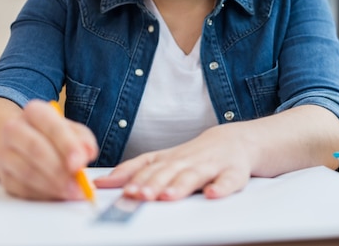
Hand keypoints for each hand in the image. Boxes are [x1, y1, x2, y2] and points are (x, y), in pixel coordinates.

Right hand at [0, 99, 97, 200]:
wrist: (21, 142)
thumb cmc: (51, 135)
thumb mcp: (70, 130)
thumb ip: (83, 139)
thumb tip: (88, 153)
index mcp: (34, 111)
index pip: (52, 127)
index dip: (67, 146)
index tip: (80, 163)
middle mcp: (14, 129)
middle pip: (36, 149)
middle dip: (59, 170)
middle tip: (78, 185)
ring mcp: (4, 153)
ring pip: (27, 172)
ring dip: (53, 186)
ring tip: (73, 192)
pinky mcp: (3, 176)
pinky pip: (22, 189)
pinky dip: (43, 194)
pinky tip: (58, 195)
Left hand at [93, 124, 251, 200]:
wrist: (236, 141)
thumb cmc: (195, 155)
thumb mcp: (165, 159)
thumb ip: (136, 170)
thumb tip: (102, 183)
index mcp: (171, 159)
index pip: (149, 167)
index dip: (135, 178)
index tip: (120, 190)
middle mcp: (188, 160)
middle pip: (169, 171)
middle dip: (154, 183)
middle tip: (140, 196)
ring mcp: (211, 166)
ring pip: (195, 175)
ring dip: (181, 185)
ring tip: (168, 196)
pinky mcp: (233, 173)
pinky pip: (228, 181)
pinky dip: (221, 187)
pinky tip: (212, 194)